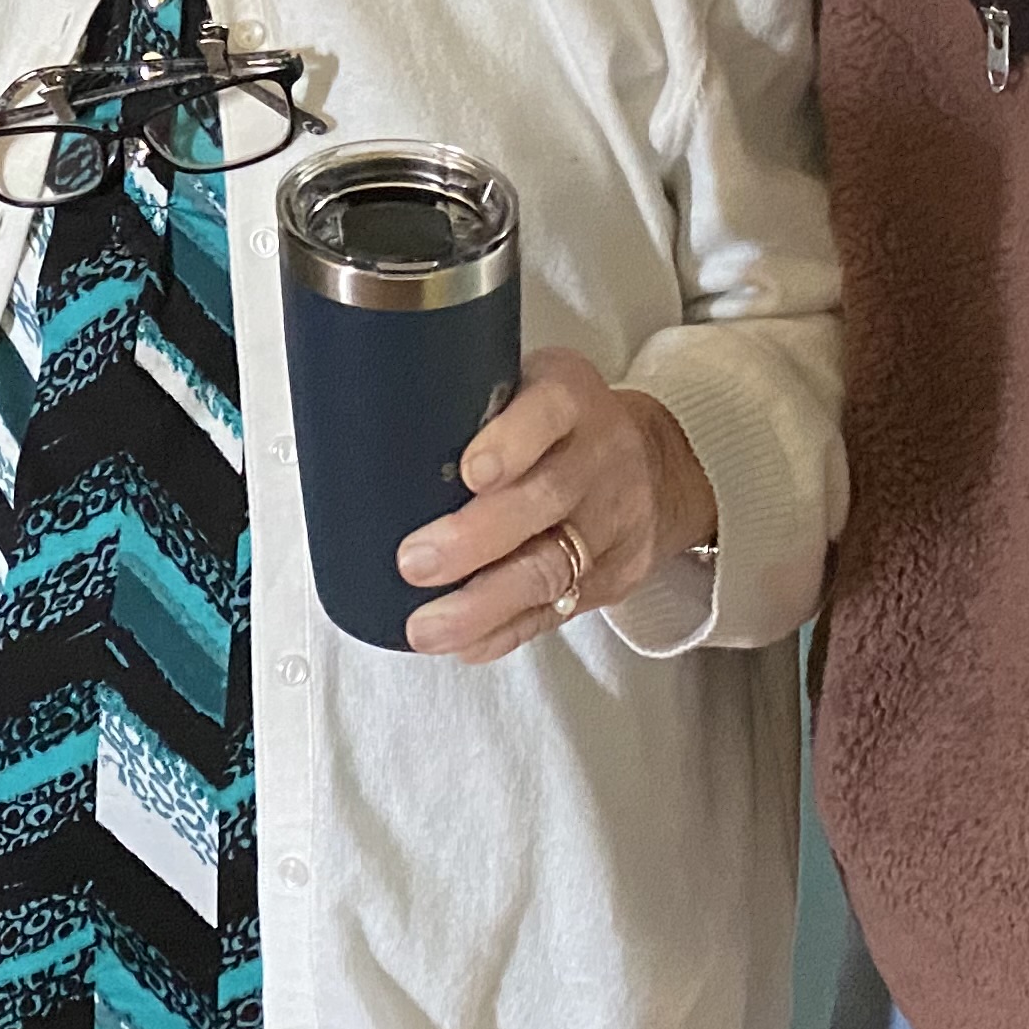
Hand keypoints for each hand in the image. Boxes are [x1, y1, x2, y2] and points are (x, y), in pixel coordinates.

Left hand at [393, 348, 717, 663]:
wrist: (660, 466)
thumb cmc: (563, 425)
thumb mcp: (530, 386)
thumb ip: (473, 404)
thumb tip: (368, 430)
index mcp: (570, 396)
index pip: (549, 410)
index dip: (512, 442)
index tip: (470, 471)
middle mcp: (598, 458)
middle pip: (545, 499)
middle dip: (475, 539)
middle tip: (416, 561)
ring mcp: (611, 522)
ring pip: (551, 567)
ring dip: (484, 603)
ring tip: (428, 625)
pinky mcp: (613, 575)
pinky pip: (557, 610)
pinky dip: (506, 630)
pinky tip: (466, 642)